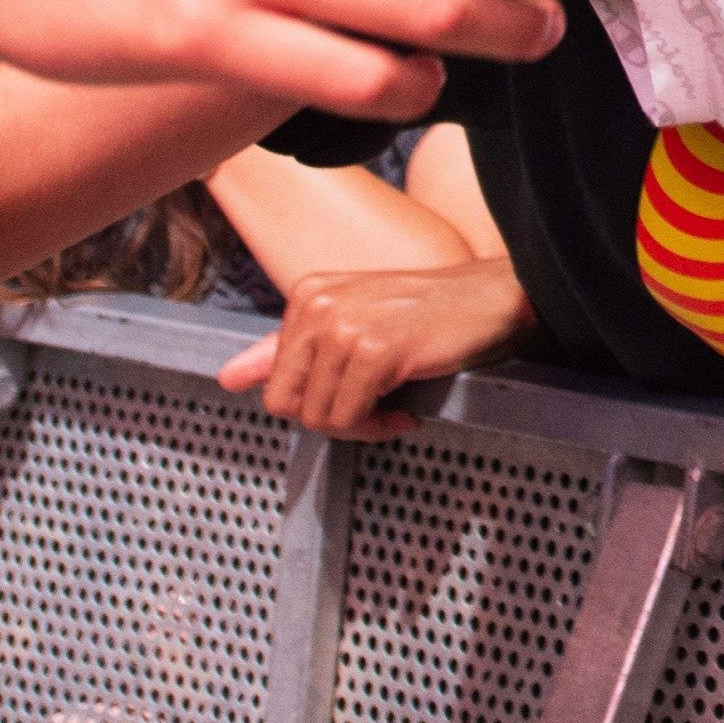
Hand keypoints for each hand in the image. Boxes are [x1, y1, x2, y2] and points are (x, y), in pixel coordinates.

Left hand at [215, 254, 535, 438]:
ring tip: (393, 406)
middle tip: (372, 409)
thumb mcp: (354, 321)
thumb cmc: (430, 312)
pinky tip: (406, 412)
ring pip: (318, 417)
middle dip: (329, 419)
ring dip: (359, 427)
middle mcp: (317, 304)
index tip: (351, 395)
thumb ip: (288, 349)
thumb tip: (229, 376)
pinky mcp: (374, 349)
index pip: (274, 380)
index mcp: (307, 293)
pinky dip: (378, 429)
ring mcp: (344, 325)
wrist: (494, 297)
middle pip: (286, 402)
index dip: (313, 401)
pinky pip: (351, 419)